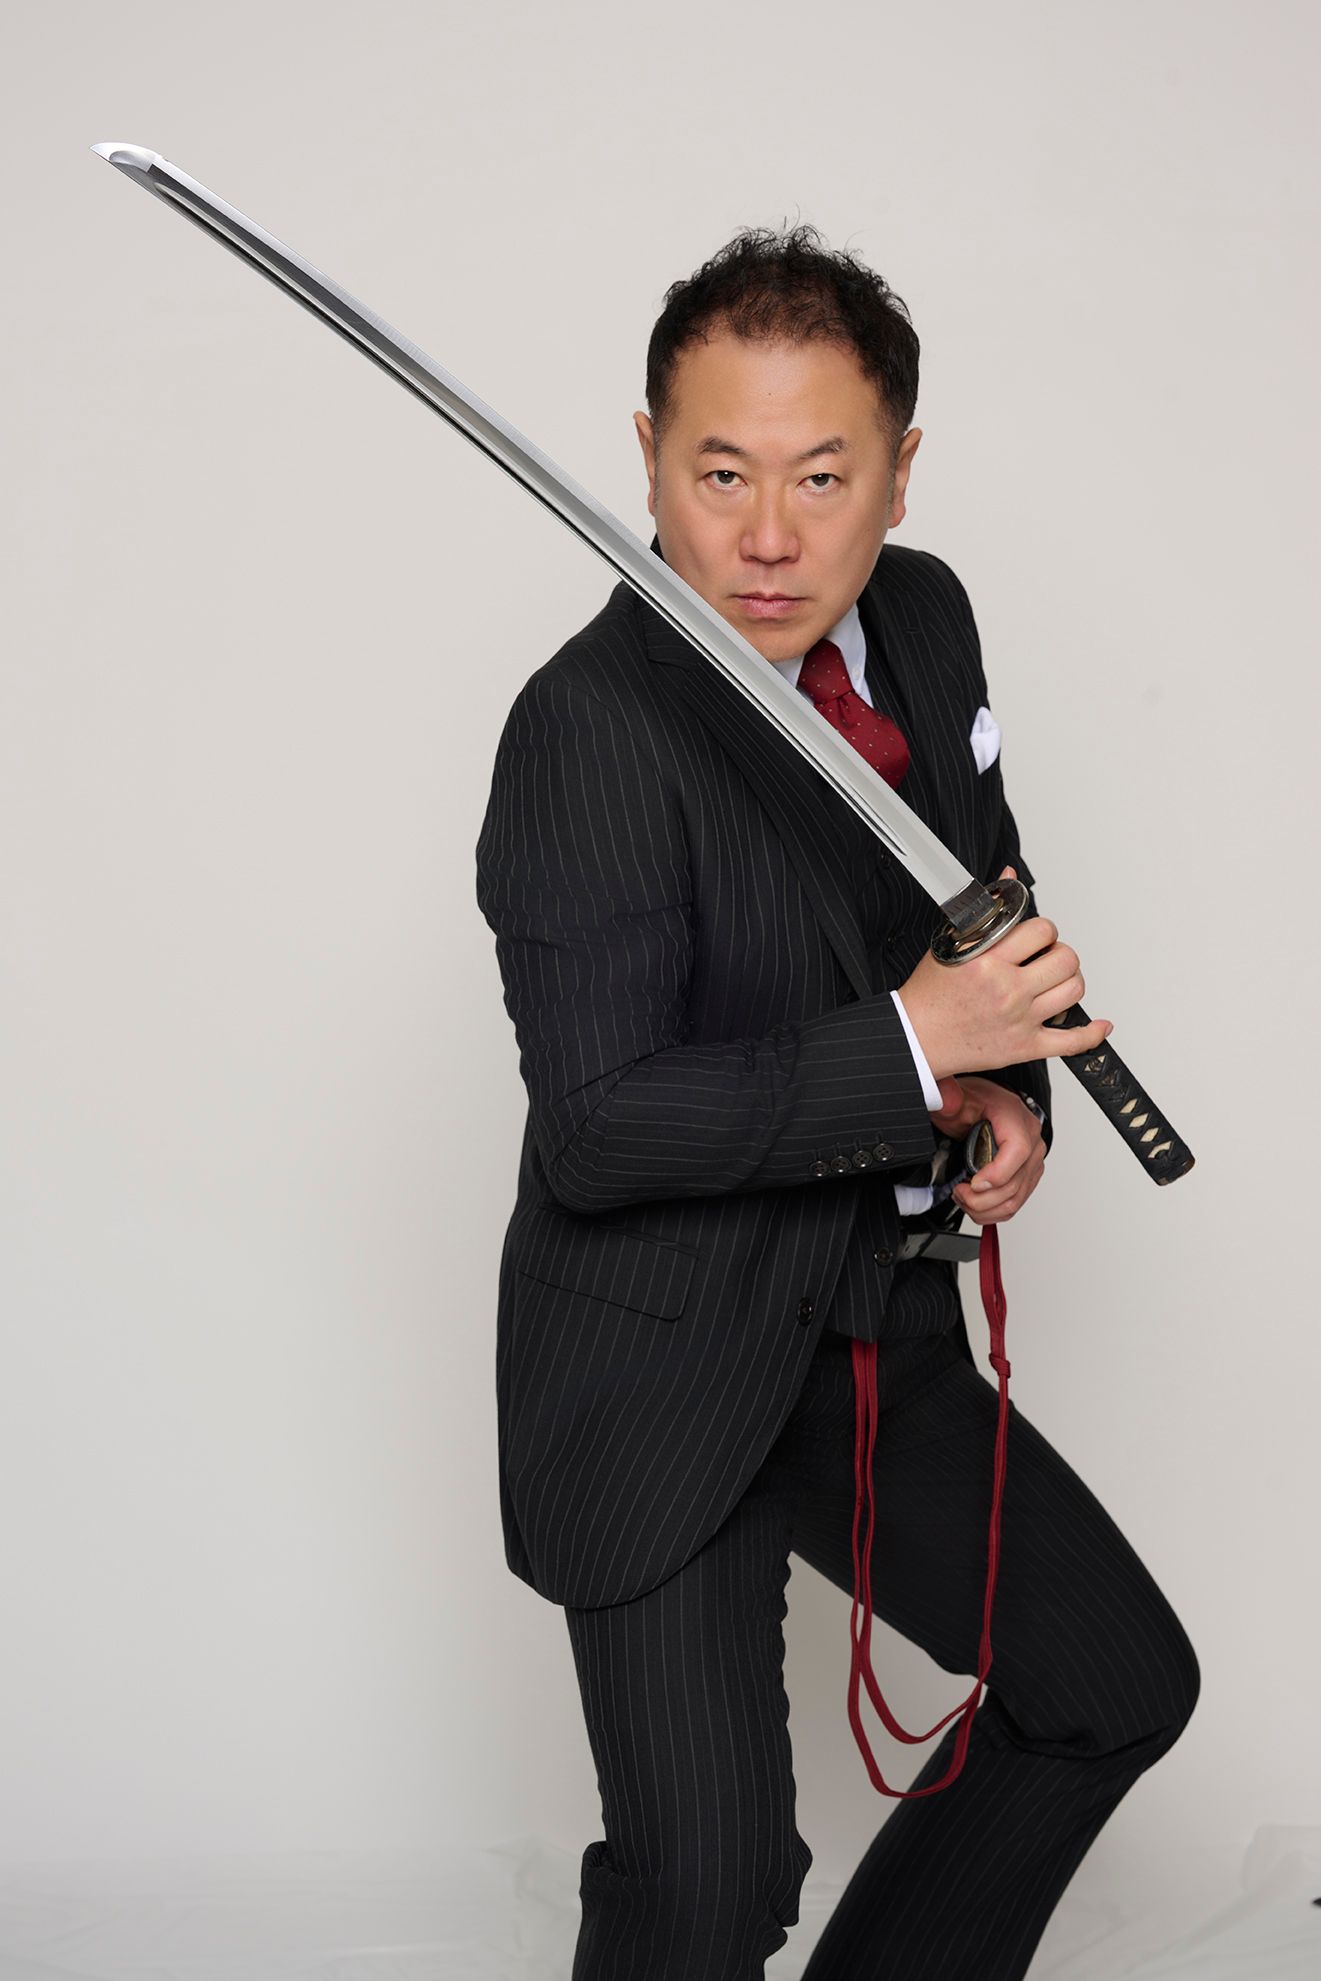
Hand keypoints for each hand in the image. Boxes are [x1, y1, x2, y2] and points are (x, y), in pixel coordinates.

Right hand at [898, 866, 1112, 1079]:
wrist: (915, 1038)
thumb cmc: (930, 995)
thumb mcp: (951, 943)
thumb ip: (986, 910)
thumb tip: (1010, 876)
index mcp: (987, 961)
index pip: (1041, 931)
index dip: (1043, 930)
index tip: (1035, 937)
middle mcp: (1006, 990)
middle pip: (1066, 960)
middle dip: (1059, 954)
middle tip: (1044, 959)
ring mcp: (1019, 1020)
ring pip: (1074, 991)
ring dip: (1069, 982)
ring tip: (1053, 982)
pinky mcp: (1024, 1046)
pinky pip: (1071, 1041)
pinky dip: (1091, 1034)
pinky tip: (1098, 1024)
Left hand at [930, 1075, 1045, 1224]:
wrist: (985, 1104)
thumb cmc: (976, 1101)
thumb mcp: (958, 1099)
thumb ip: (949, 1100)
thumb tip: (946, 1101)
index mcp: (1017, 1120)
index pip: (1018, 1151)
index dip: (996, 1174)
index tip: (973, 1183)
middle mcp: (1032, 1142)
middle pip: (1014, 1185)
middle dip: (980, 1198)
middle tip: (959, 1192)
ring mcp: (1032, 1162)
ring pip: (1014, 1201)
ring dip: (984, 1209)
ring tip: (964, 1198)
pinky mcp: (1027, 1176)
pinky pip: (1015, 1203)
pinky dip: (992, 1211)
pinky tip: (975, 1203)